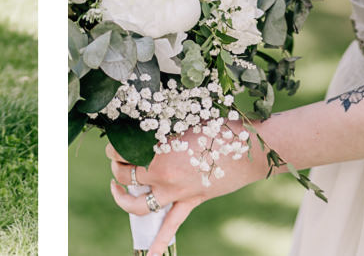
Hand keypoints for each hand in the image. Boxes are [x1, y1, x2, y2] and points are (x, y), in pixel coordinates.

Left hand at [104, 127, 269, 255]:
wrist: (250, 150)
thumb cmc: (218, 128)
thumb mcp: (184, 122)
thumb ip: (163, 130)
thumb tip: (146, 126)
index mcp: (160, 153)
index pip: (123, 152)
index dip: (114, 147)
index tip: (115, 142)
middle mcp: (165, 177)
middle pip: (125, 177)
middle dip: (116, 167)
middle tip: (117, 159)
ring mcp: (177, 193)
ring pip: (139, 205)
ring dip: (123, 198)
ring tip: (117, 188)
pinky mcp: (191, 201)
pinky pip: (171, 225)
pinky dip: (160, 242)